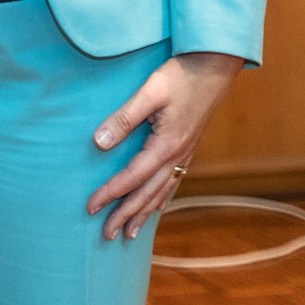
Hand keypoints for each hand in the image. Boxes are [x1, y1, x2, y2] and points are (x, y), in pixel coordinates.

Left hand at [87, 50, 245, 239]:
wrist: (214, 67)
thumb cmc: (180, 76)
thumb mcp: (149, 93)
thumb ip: (123, 119)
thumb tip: (98, 144)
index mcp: (165, 146)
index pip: (131, 178)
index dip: (109, 194)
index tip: (90, 208)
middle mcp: (177, 156)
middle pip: (147, 194)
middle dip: (126, 215)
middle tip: (107, 236)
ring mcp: (185, 154)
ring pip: (161, 193)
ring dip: (144, 214)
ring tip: (130, 234)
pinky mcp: (188, 148)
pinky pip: (172, 182)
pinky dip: (161, 199)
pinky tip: (156, 207)